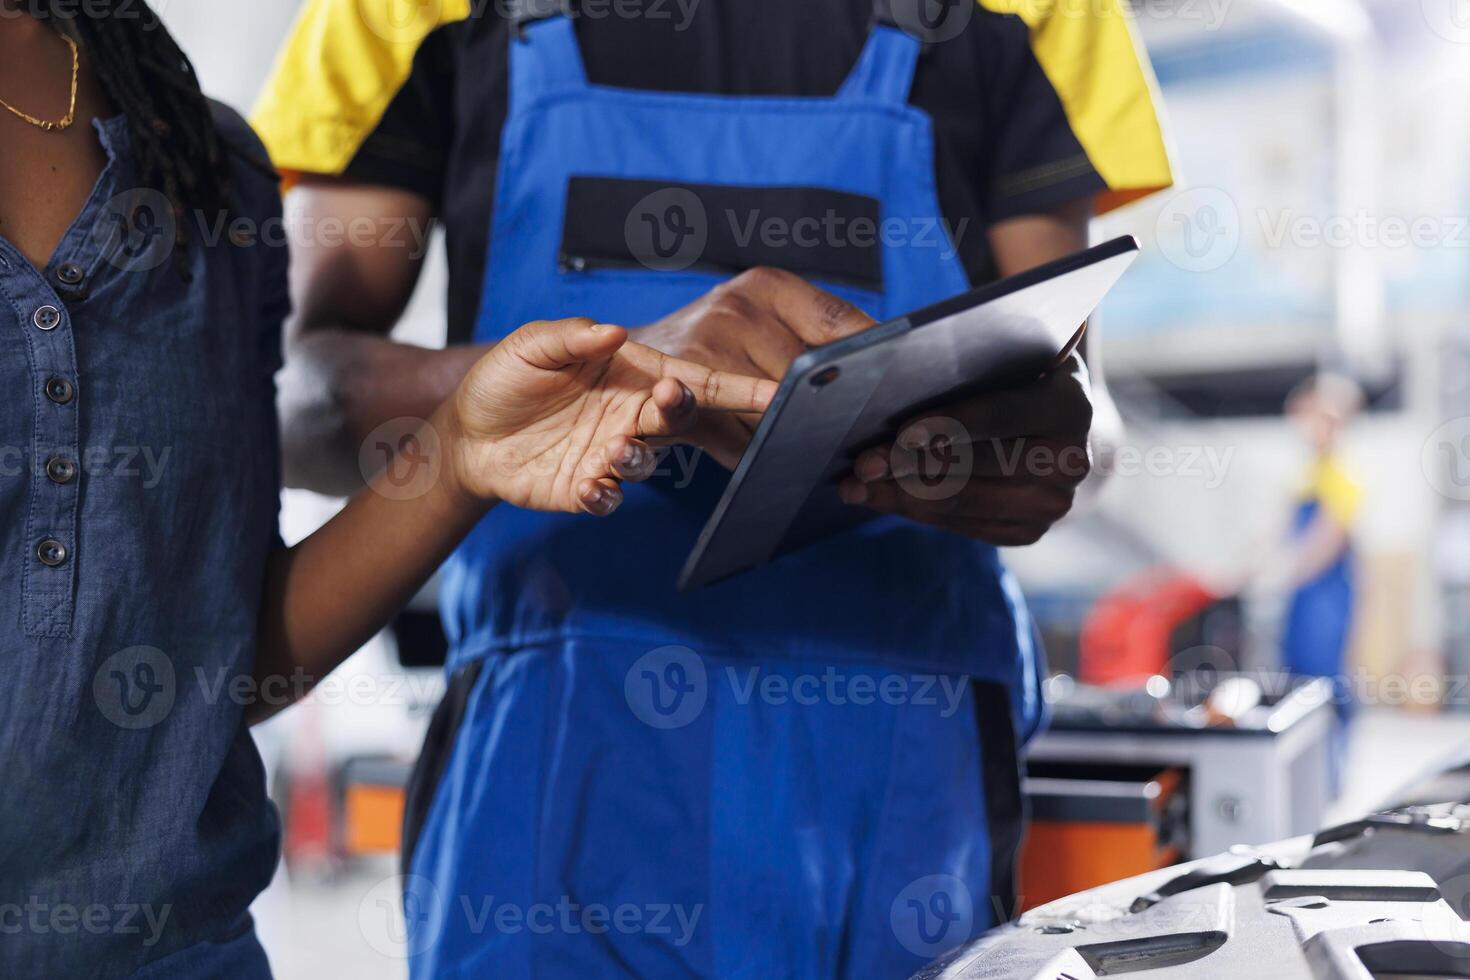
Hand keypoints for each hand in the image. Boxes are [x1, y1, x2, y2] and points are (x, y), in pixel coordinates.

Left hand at [445, 317, 776, 514]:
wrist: (465, 432)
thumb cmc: (506, 379)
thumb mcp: (531, 345)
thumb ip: (573, 336)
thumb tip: (615, 332)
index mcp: (631, 375)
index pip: (694, 380)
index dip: (739, 387)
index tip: (778, 390)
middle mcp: (631, 416)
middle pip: (678, 419)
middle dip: (683, 411)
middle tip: (670, 399)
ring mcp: (611, 455)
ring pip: (647, 462)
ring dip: (639, 457)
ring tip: (614, 449)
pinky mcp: (587, 488)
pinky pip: (609, 498)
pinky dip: (605, 496)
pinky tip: (590, 487)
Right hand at [637, 267, 876, 466]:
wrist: (618, 362)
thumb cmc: (710, 342)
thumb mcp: (758, 315)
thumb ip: (813, 333)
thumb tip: (884, 368)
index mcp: (764, 286)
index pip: (839, 323)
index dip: (873, 357)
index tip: (906, 384)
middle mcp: (733, 311)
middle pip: (810, 381)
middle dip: (830, 410)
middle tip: (854, 431)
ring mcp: (702, 353)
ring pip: (776, 418)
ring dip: (793, 438)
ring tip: (804, 442)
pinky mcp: (678, 400)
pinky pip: (740, 445)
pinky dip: (755, 455)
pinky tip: (761, 453)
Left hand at [839, 352, 1094, 545]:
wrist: (1063, 433)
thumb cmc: (1024, 379)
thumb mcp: (1019, 355)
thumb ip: (988, 348)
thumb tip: (920, 352)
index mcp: (1070, 406)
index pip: (998, 416)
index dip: (945, 425)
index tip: (898, 432)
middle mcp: (1070, 462)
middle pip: (971, 466)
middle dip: (908, 464)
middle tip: (860, 463)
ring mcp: (1051, 505)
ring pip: (956, 501)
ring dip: (898, 493)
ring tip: (855, 483)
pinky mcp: (1028, 532)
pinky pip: (956, 525)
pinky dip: (911, 509)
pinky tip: (877, 496)